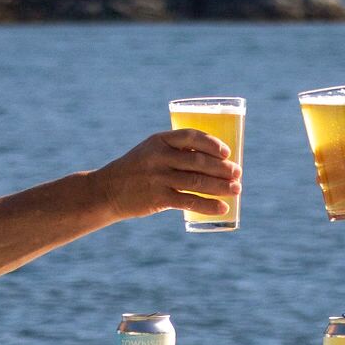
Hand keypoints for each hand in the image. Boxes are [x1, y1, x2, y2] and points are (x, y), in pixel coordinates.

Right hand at [96, 124, 240, 219]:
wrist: (107, 190)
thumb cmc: (137, 170)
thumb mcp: (151, 152)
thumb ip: (176, 153)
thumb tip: (213, 161)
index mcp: (160, 141)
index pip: (191, 137)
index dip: (212, 143)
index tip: (227, 152)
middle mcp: (159, 157)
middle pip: (198, 161)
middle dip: (222, 168)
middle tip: (237, 173)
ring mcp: (158, 178)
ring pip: (197, 182)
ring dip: (220, 186)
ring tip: (236, 189)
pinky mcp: (158, 198)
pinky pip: (189, 201)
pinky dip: (208, 205)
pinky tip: (222, 208)